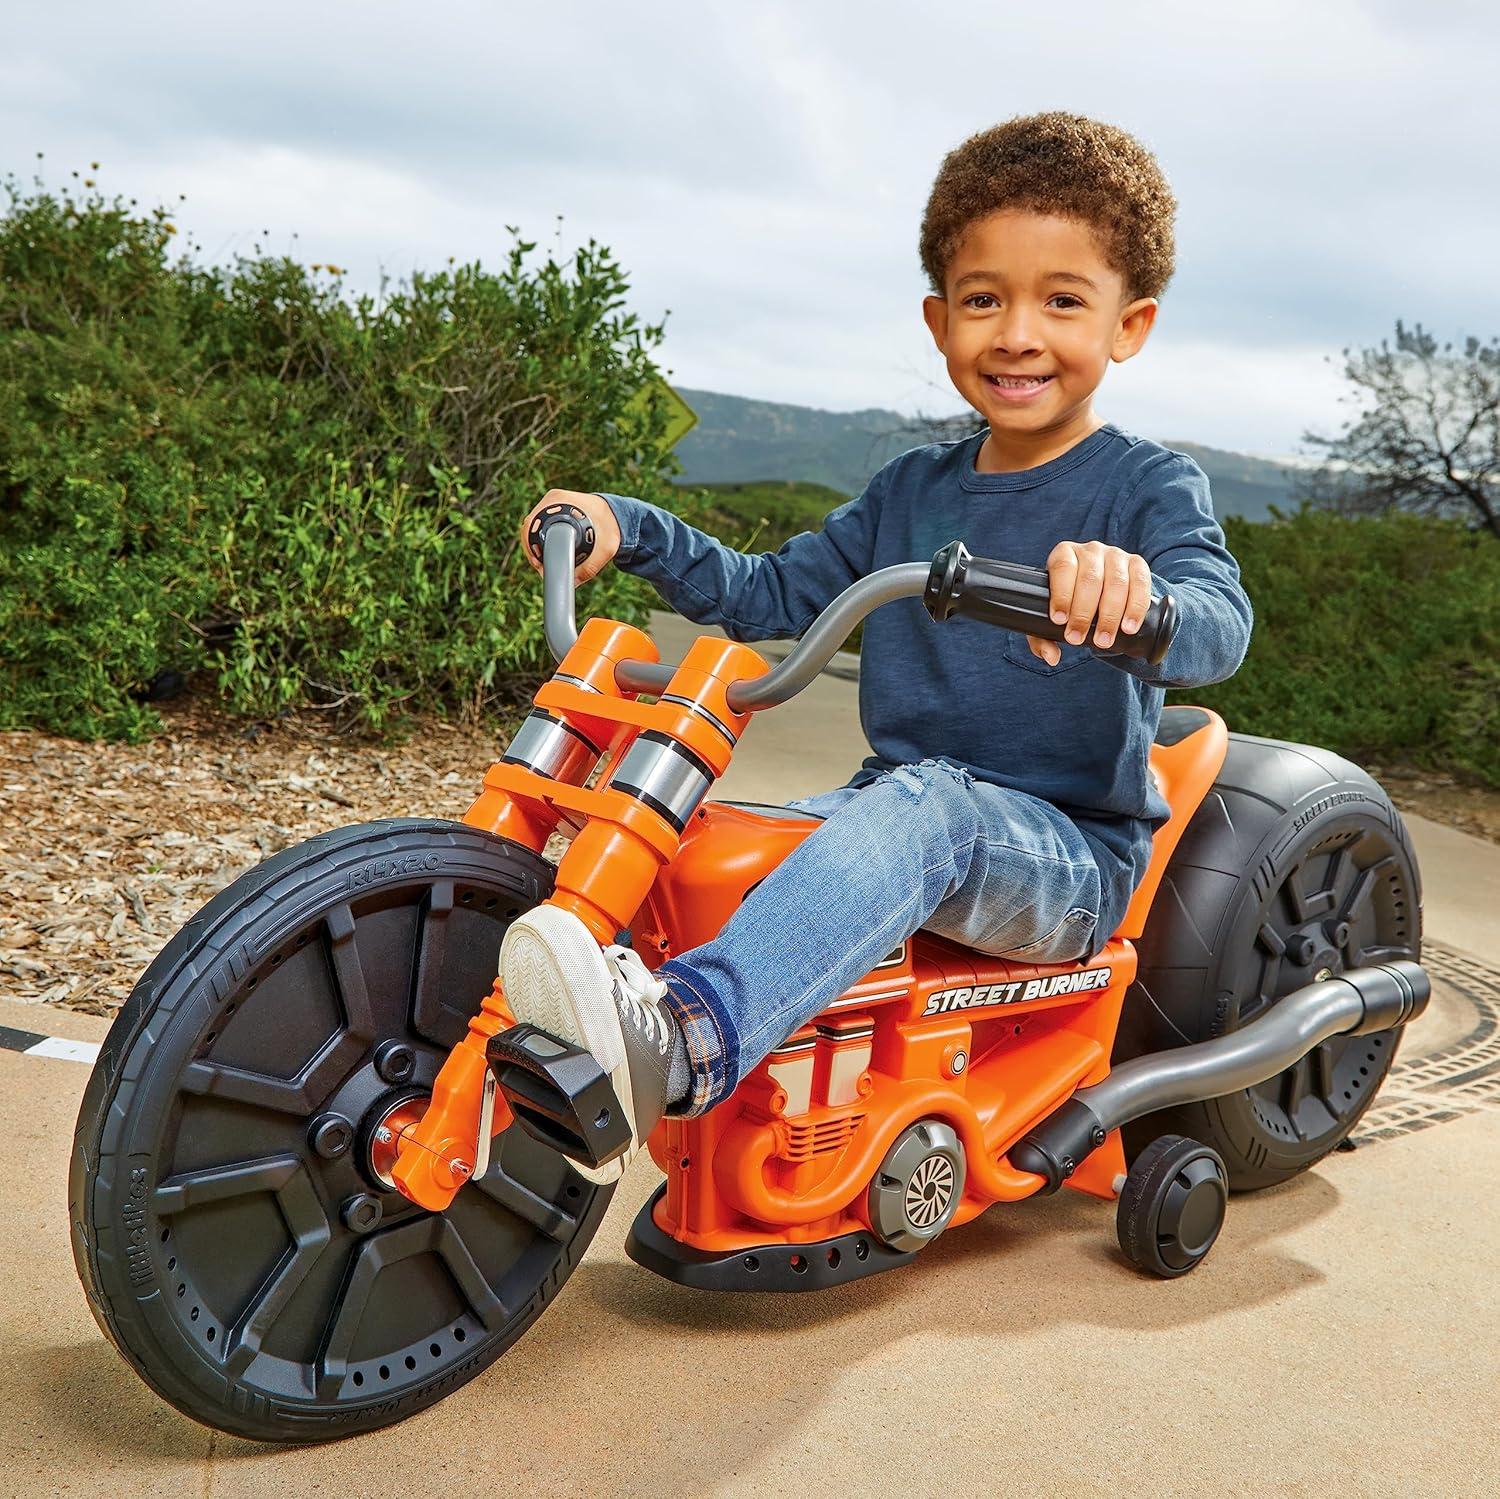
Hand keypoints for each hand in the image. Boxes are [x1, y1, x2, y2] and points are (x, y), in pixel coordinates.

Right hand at [517, 489, 621, 583]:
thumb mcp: (605, 549)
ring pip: (534, 528)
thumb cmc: (611, 528)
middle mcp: (553, 500)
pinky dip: (542, 540)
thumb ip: (590, 568)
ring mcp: (552, 504)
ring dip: (536, 546)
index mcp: (561, 502)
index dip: (532, 546)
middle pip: (531, 527)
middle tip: (542, 568)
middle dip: (533, 549)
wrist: (616, 515)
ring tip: (544, 563)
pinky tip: (547, 554)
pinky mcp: (554, 510)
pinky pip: (541, 527)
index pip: (533, 524)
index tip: (538, 562)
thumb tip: (571, 583)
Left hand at [1025, 539, 1151, 665]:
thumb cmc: (1070, 602)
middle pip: (1090, 578)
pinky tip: (1128, 627)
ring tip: (1103, 640)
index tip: (1059, 620)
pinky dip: (1135, 608)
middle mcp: (1091, 550)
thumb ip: (1042, 637)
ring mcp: (1116, 555)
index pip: (1063, 568)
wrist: (1099, 590)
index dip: (1061, 594)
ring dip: (1110, 615)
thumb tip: (1051, 657)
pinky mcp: (1137, 565)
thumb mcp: (1052, 615)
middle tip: (1077, 639)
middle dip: (1083, 613)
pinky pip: (1140, 584)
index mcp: (1064, 554)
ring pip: (1116, 583)